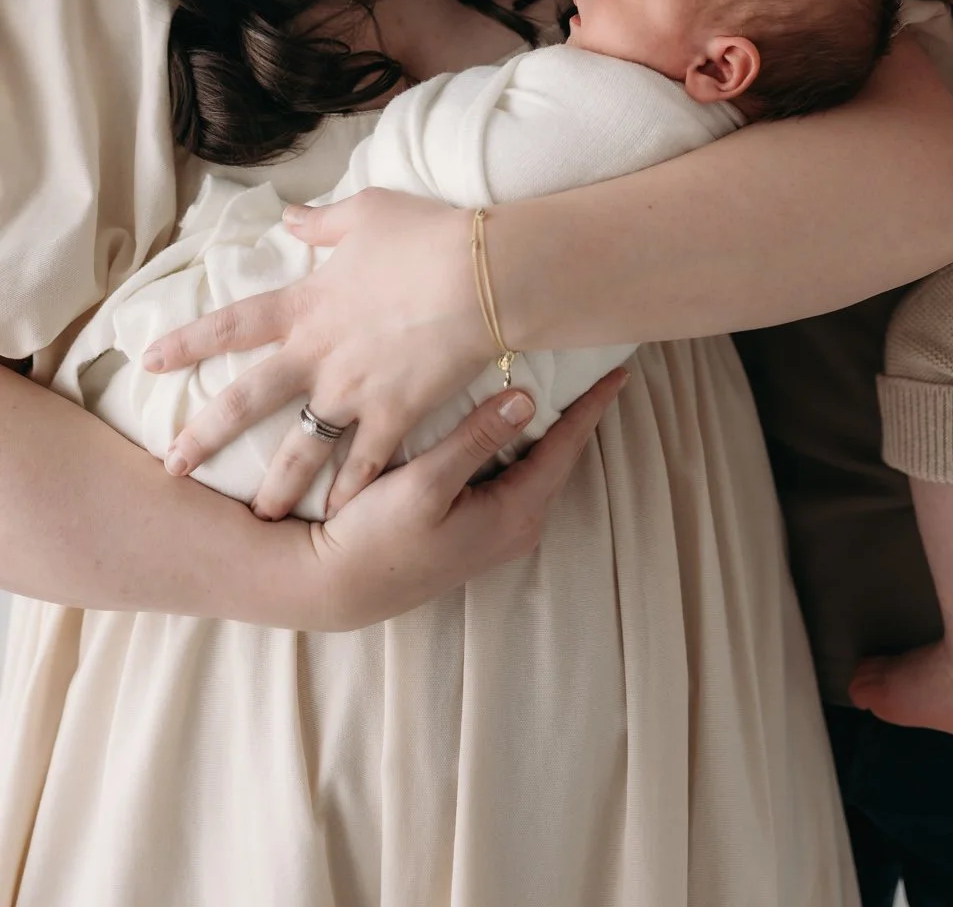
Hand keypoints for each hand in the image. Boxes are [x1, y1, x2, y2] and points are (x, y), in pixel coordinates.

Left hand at [145, 190, 492, 517]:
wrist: (483, 274)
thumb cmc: (428, 235)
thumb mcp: (368, 211)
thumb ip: (322, 220)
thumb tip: (290, 216)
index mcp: (307, 305)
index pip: (232, 324)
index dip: (188, 342)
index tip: (150, 362)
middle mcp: (319, 355)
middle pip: (248, 400)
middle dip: (205, 434)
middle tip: (172, 465)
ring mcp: (355, 391)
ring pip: (302, 448)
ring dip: (276, 486)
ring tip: (256, 517)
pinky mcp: (396, 415)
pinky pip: (367, 464)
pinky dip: (352, 493)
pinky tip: (338, 519)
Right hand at [297, 371, 627, 630]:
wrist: (333, 586)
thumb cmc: (375, 536)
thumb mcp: (425, 483)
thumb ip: (476, 439)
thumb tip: (527, 398)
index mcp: (514, 513)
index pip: (566, 447)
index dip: (592, 406)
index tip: (619, 370)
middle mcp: (518, 525)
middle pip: (560, 456)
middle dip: (579, 413)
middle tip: (596, 367)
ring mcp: (499, 530)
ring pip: (538, 464)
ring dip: (550, 426)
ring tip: (568, 383)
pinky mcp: (477, 528)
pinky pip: (517, 474)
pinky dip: (523, 442)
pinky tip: (516, 418)